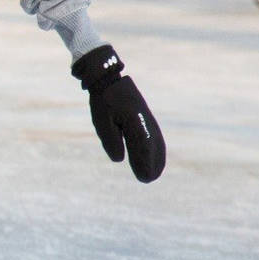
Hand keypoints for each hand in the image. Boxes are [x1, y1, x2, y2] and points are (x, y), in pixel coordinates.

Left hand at [71, 46, 164, 182]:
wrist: (109, 80)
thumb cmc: (103, 102)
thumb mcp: (102, 122)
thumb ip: (111, 141)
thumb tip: (119, 159)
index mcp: (133, 121)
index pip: (141, 147)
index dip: (144, 163)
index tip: (144, 178)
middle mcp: (144, 120)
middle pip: (151, 146)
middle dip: (151, 163)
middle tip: (148, 179)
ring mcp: (147, 118)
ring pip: (155, 141)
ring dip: (156, 157)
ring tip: (155, 173)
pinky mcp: (145, 117)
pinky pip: (154, 135)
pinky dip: (156, 147)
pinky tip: (155, 155)